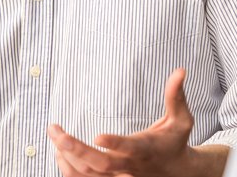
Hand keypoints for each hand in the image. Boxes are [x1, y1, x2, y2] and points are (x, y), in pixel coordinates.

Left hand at [48, 68, 223, 176]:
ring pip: (89, 175)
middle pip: (101, 164)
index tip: (97, 136)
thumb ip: (176, 96)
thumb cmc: (175, 142)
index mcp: (145, 149)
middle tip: (57, 133)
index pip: (129, 148)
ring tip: (55, 136)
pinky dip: (70, 170)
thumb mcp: (181, 120)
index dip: (115, 143)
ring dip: (68, 158)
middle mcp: (130, 166)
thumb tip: (180, 70)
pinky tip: (59, 152)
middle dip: (76, 149)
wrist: (176, 173)